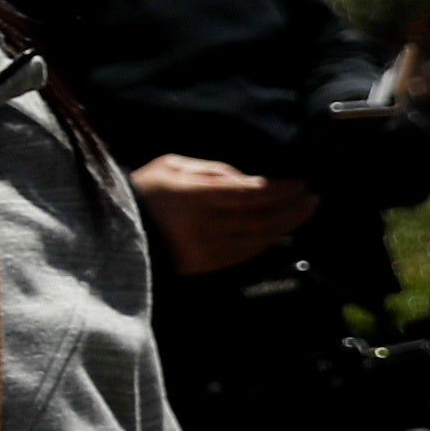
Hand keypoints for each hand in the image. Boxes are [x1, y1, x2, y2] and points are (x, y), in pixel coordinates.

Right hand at [133, 155, 316, 279]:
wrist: (117, 234)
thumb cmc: (144, 192)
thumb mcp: (170, 166)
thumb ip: (211, 170)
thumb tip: (247, 178)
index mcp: (197, 197)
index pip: (251, 193)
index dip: (280, 189)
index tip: (300, 183)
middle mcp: (208, 225)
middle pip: (263, 218)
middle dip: (292, 207)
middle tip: (312, 197)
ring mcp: (210, 249)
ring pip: (260, 237)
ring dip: (286, 225)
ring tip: (303, 212)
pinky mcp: (209, 265)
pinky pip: (247, 253)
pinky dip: (267, 241)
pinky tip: (278, 231)